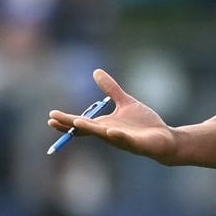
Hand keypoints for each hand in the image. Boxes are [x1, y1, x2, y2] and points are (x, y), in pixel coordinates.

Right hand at [48, 68, 179, 161]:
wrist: (164, 138)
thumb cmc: (143, 124)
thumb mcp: (125, 102)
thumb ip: (111, 89)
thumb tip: (96, 72)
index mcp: (105, 125)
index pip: (82, 123)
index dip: (67, 121)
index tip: (51, 116)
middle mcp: (109, 134)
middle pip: (86, 129)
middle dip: (70, 124)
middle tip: (52, 119)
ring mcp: (121, 140)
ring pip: (103, 135)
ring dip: (89, 128)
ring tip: (76, 122)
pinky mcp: (136, 143)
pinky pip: (125, 140)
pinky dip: (117, 136)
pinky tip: (110, 131)